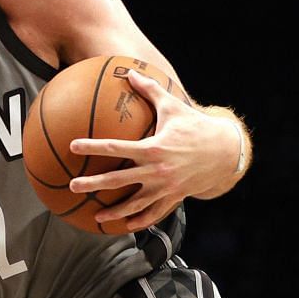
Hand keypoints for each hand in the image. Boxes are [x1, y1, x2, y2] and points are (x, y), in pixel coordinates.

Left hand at [67, 71, 240, 231]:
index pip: (115, 147)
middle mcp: (156, 170)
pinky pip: (154, 213)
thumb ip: (149, 90)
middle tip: (73, 186)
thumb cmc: (195, 126)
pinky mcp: (174, 197)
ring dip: (114, 212)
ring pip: (134, 204)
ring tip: (96, 216)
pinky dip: (140, 221)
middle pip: (117, 180)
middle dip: (93, 184)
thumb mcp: (173, 106)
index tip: (73, 146)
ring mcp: (165, 187)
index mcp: (152, 148)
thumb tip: (128, 72)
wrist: (225, 151)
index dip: (92, 146)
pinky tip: (126, 225)